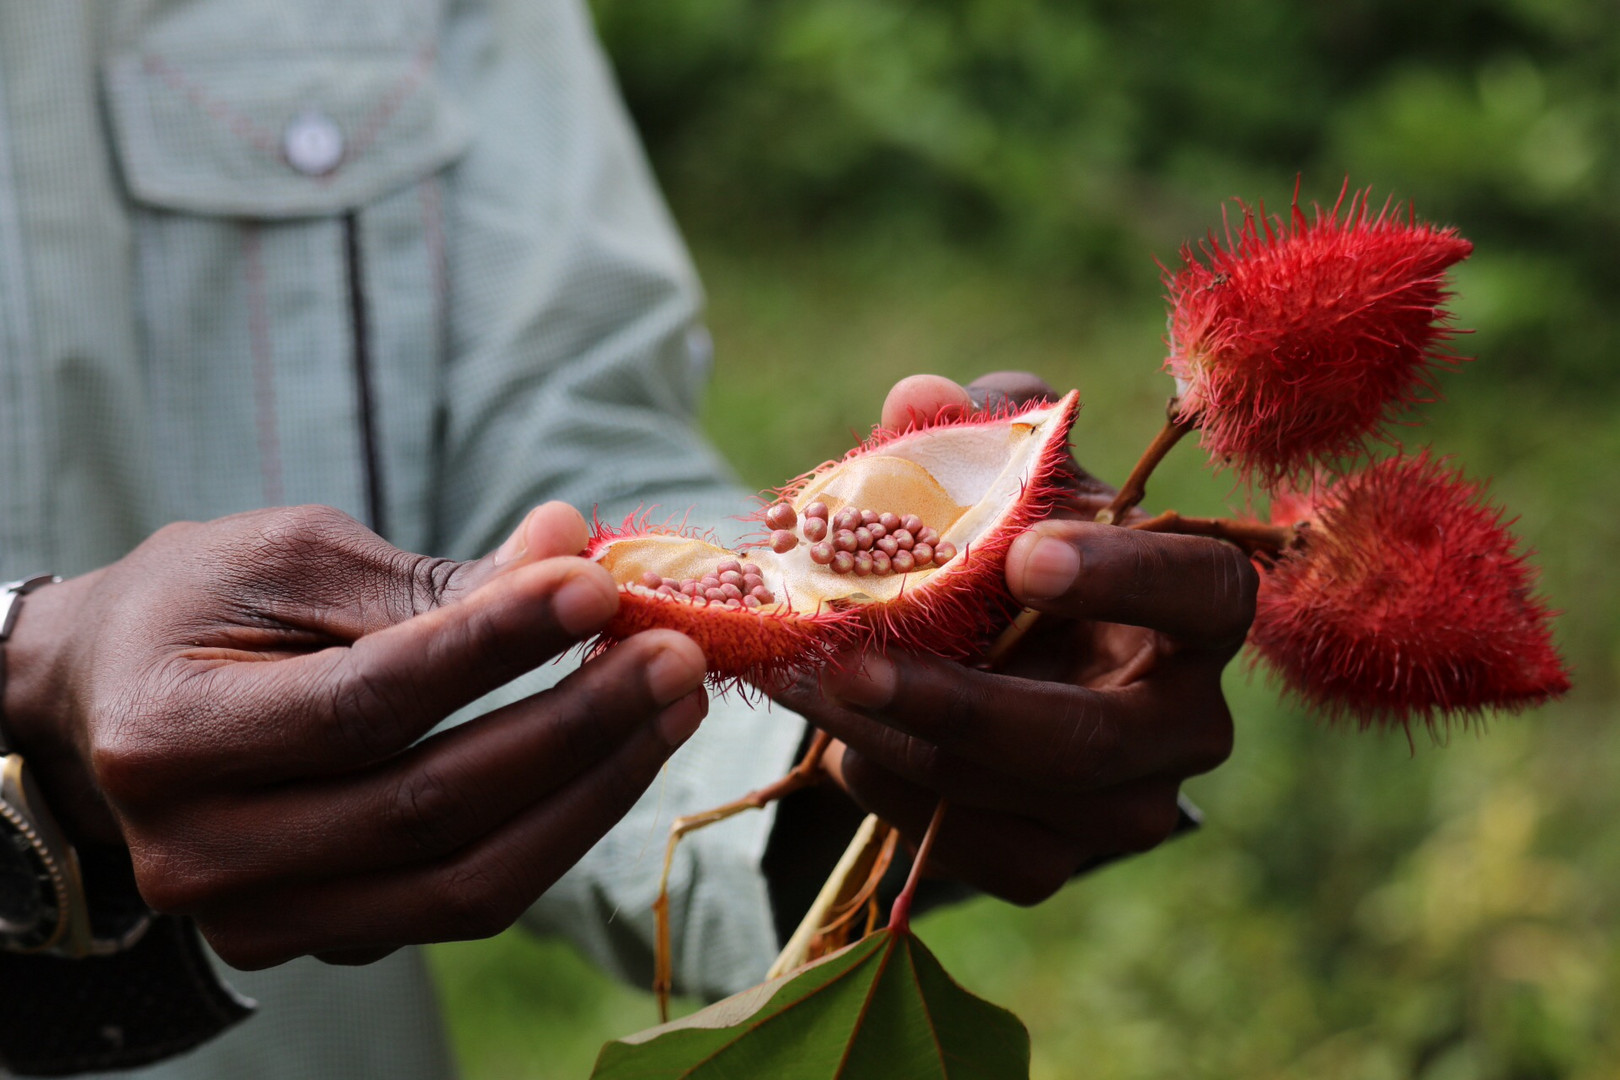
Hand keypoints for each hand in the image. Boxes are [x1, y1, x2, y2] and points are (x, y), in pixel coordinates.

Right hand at [2, 503, 707, 967]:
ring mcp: (262, 917)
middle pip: (430, 807)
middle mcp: (204, 852)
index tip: (601, 587)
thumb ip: (432, 578)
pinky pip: (466, 902)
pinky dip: (556, 831)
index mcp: (172, 733)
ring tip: (672, 707)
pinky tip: (616, 758)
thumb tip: (572, 549)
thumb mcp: (294, 559)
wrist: (112, 704)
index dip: (496, 646)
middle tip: (674, 654)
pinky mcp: (322, 940)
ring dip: (594, 794)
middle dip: (577, 728)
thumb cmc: (203, 607)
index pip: (369, 702)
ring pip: (467, 883)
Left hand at [774, 373, 1254, 904]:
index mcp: (1198, 607)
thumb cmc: (1012, 543)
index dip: (1127, 578)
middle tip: (852, 664)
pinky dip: (894, 797)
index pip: (1205, 592)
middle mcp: (1186, 721)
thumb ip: (966, 430)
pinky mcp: (1057, 860)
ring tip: (813, 685)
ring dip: (898, 745)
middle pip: (1090, 738)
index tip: (1027, 557)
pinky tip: (850, 743)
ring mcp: (1129, 807)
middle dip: (960, 705)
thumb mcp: (998, 473)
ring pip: (1014, 797)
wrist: (990, 653)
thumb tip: (916, 398)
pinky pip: (973, 850)